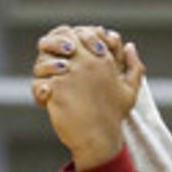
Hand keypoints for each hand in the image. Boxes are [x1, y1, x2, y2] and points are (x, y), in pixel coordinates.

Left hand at [32, 24, 146, 170]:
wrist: (100, 140)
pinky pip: (39, 82)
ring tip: (48, 85)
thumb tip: (130, 46)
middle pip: (59, 39)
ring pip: (45, 60)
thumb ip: (133, 66)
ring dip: (42, 71)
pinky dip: (39, 92)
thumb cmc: (113, 116)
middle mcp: (85, 62)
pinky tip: (45, 101)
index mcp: (102, 58)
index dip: (66, 38)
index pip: (78, 32)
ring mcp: (70, 74)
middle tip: (51, 67)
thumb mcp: (129, 90)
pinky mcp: (56, 90)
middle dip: (50, 48)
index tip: (65, 54)